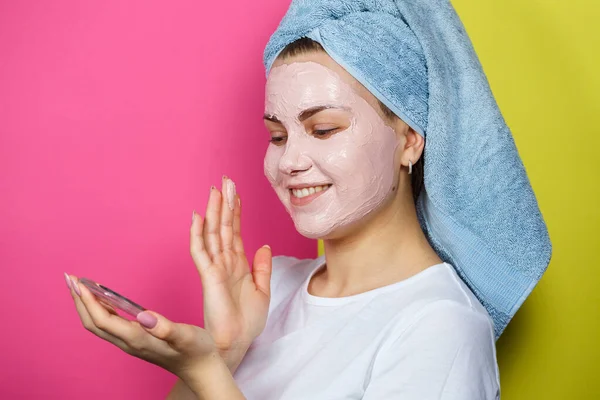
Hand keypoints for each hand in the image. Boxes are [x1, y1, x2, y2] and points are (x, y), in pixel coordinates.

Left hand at [65, 274, 217, 383]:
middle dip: (79, 301)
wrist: (201, 369)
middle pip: (94, 323)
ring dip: (87, 305)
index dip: (89, 301)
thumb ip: (166, 327)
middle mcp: (129, 343)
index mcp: (138, 339)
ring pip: (99, 324)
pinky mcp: (136, 340)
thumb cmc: (196, 351)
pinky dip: (101, 309)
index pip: (103, 320)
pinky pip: (110, 325)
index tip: (80, 282)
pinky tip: (104, 299)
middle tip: (71, 278)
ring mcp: (131, 343)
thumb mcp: (186, 336)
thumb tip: (144, 315)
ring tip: (81, 286)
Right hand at [191, 176, 271, 369]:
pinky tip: (197, 217)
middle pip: (223, 227)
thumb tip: (265, 245)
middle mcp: (224, 262)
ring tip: (215, 190)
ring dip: (213, 211)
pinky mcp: (208, 277)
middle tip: (226, 180)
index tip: (236, 192)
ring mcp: (215, 268)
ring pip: (213, 233)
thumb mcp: (263, 290)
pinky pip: (201, 251)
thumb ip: (262, 267)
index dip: (236, 211)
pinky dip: (198, 234)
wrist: (237, 343)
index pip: (235, 231)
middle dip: (225, 203)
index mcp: (237, 264)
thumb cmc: (246, 322)